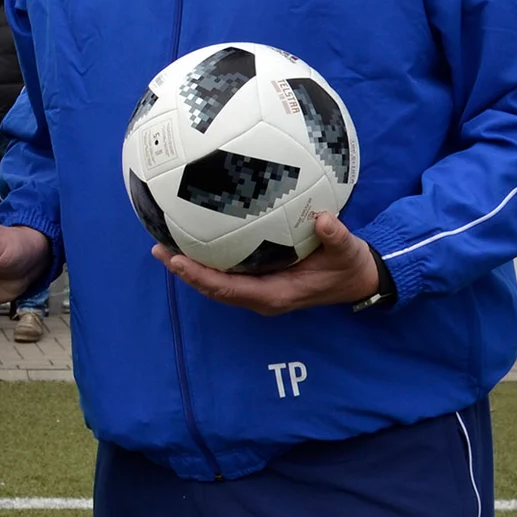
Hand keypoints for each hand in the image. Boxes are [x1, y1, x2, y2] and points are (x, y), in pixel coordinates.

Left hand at [156, 210, 379, 315]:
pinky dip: (206, 259)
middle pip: (213, 288)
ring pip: (216, 282)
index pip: (229, 289)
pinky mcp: (260, 278)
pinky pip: (227, 272)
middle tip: (158, 249)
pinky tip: (191, 237)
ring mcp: (258, 289)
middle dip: (185, 272)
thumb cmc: (349, 265)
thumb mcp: (348, 251)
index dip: (202, 278)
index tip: (177, 261)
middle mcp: (261, 296)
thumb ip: (336, 237)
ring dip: (190, 267)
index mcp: (275, 295)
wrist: (357, 278)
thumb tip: (325, 221)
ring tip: (162, 245)